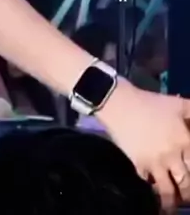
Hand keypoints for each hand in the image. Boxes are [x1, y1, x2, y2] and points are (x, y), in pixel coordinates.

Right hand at [99, 81, 189, 209]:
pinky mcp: (139, 166)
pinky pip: (148, 182)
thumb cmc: (150, 102)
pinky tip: (153, 183)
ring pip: (168, 191)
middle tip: (186, 192)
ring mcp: (155, 164)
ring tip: (171, 200)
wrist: (120, 104)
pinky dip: (152, 185)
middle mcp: (172, 157)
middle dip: (187, 192)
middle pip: (186, 183)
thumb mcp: (177, 104)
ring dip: (172, 199)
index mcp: (184, 141)